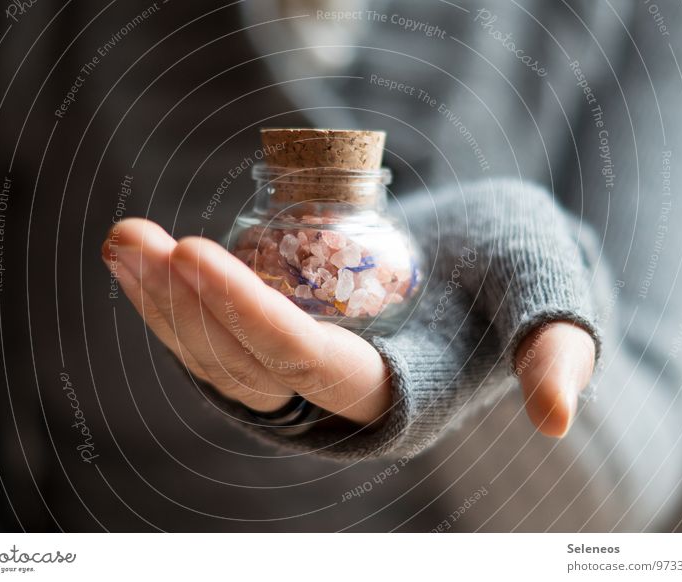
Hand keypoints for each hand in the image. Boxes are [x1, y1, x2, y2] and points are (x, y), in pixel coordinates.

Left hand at [102, 218, 595, 435]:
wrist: (481, 260)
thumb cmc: (515, 267)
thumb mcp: (550, 292)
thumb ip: (555, 349)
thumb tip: (558, 419)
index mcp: (396, 398)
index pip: (310, 365)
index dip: (250, 316)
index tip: (196, 254)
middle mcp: (338, 402)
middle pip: (245, 367)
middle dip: (188, 308)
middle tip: (142, 242)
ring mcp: (301, 376)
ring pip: (215, 357)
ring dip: (162, 302)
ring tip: (124, 242)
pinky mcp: (278, 345)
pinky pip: (212, 332)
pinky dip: (171, 296)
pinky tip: (136, 256)